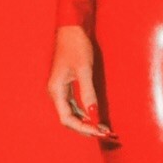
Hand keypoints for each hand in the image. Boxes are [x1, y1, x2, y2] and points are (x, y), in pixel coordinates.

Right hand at [47, 26, 118, 140]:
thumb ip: (88, 93)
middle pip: (69, 119)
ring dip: (87, 122)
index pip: (67, 119)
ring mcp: (61, 90)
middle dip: (87, 128)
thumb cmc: (76, 45)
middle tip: (107, 133)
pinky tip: (97, 117)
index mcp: (56, 90)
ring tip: (105, 128)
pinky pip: (75, 105)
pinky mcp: (67, 85)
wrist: (72, 28)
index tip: (100, 131)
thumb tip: (94, 115)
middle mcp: (56, 93)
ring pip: (73, 114)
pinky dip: (86, 113)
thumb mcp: (84, 70)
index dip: (83, 129)